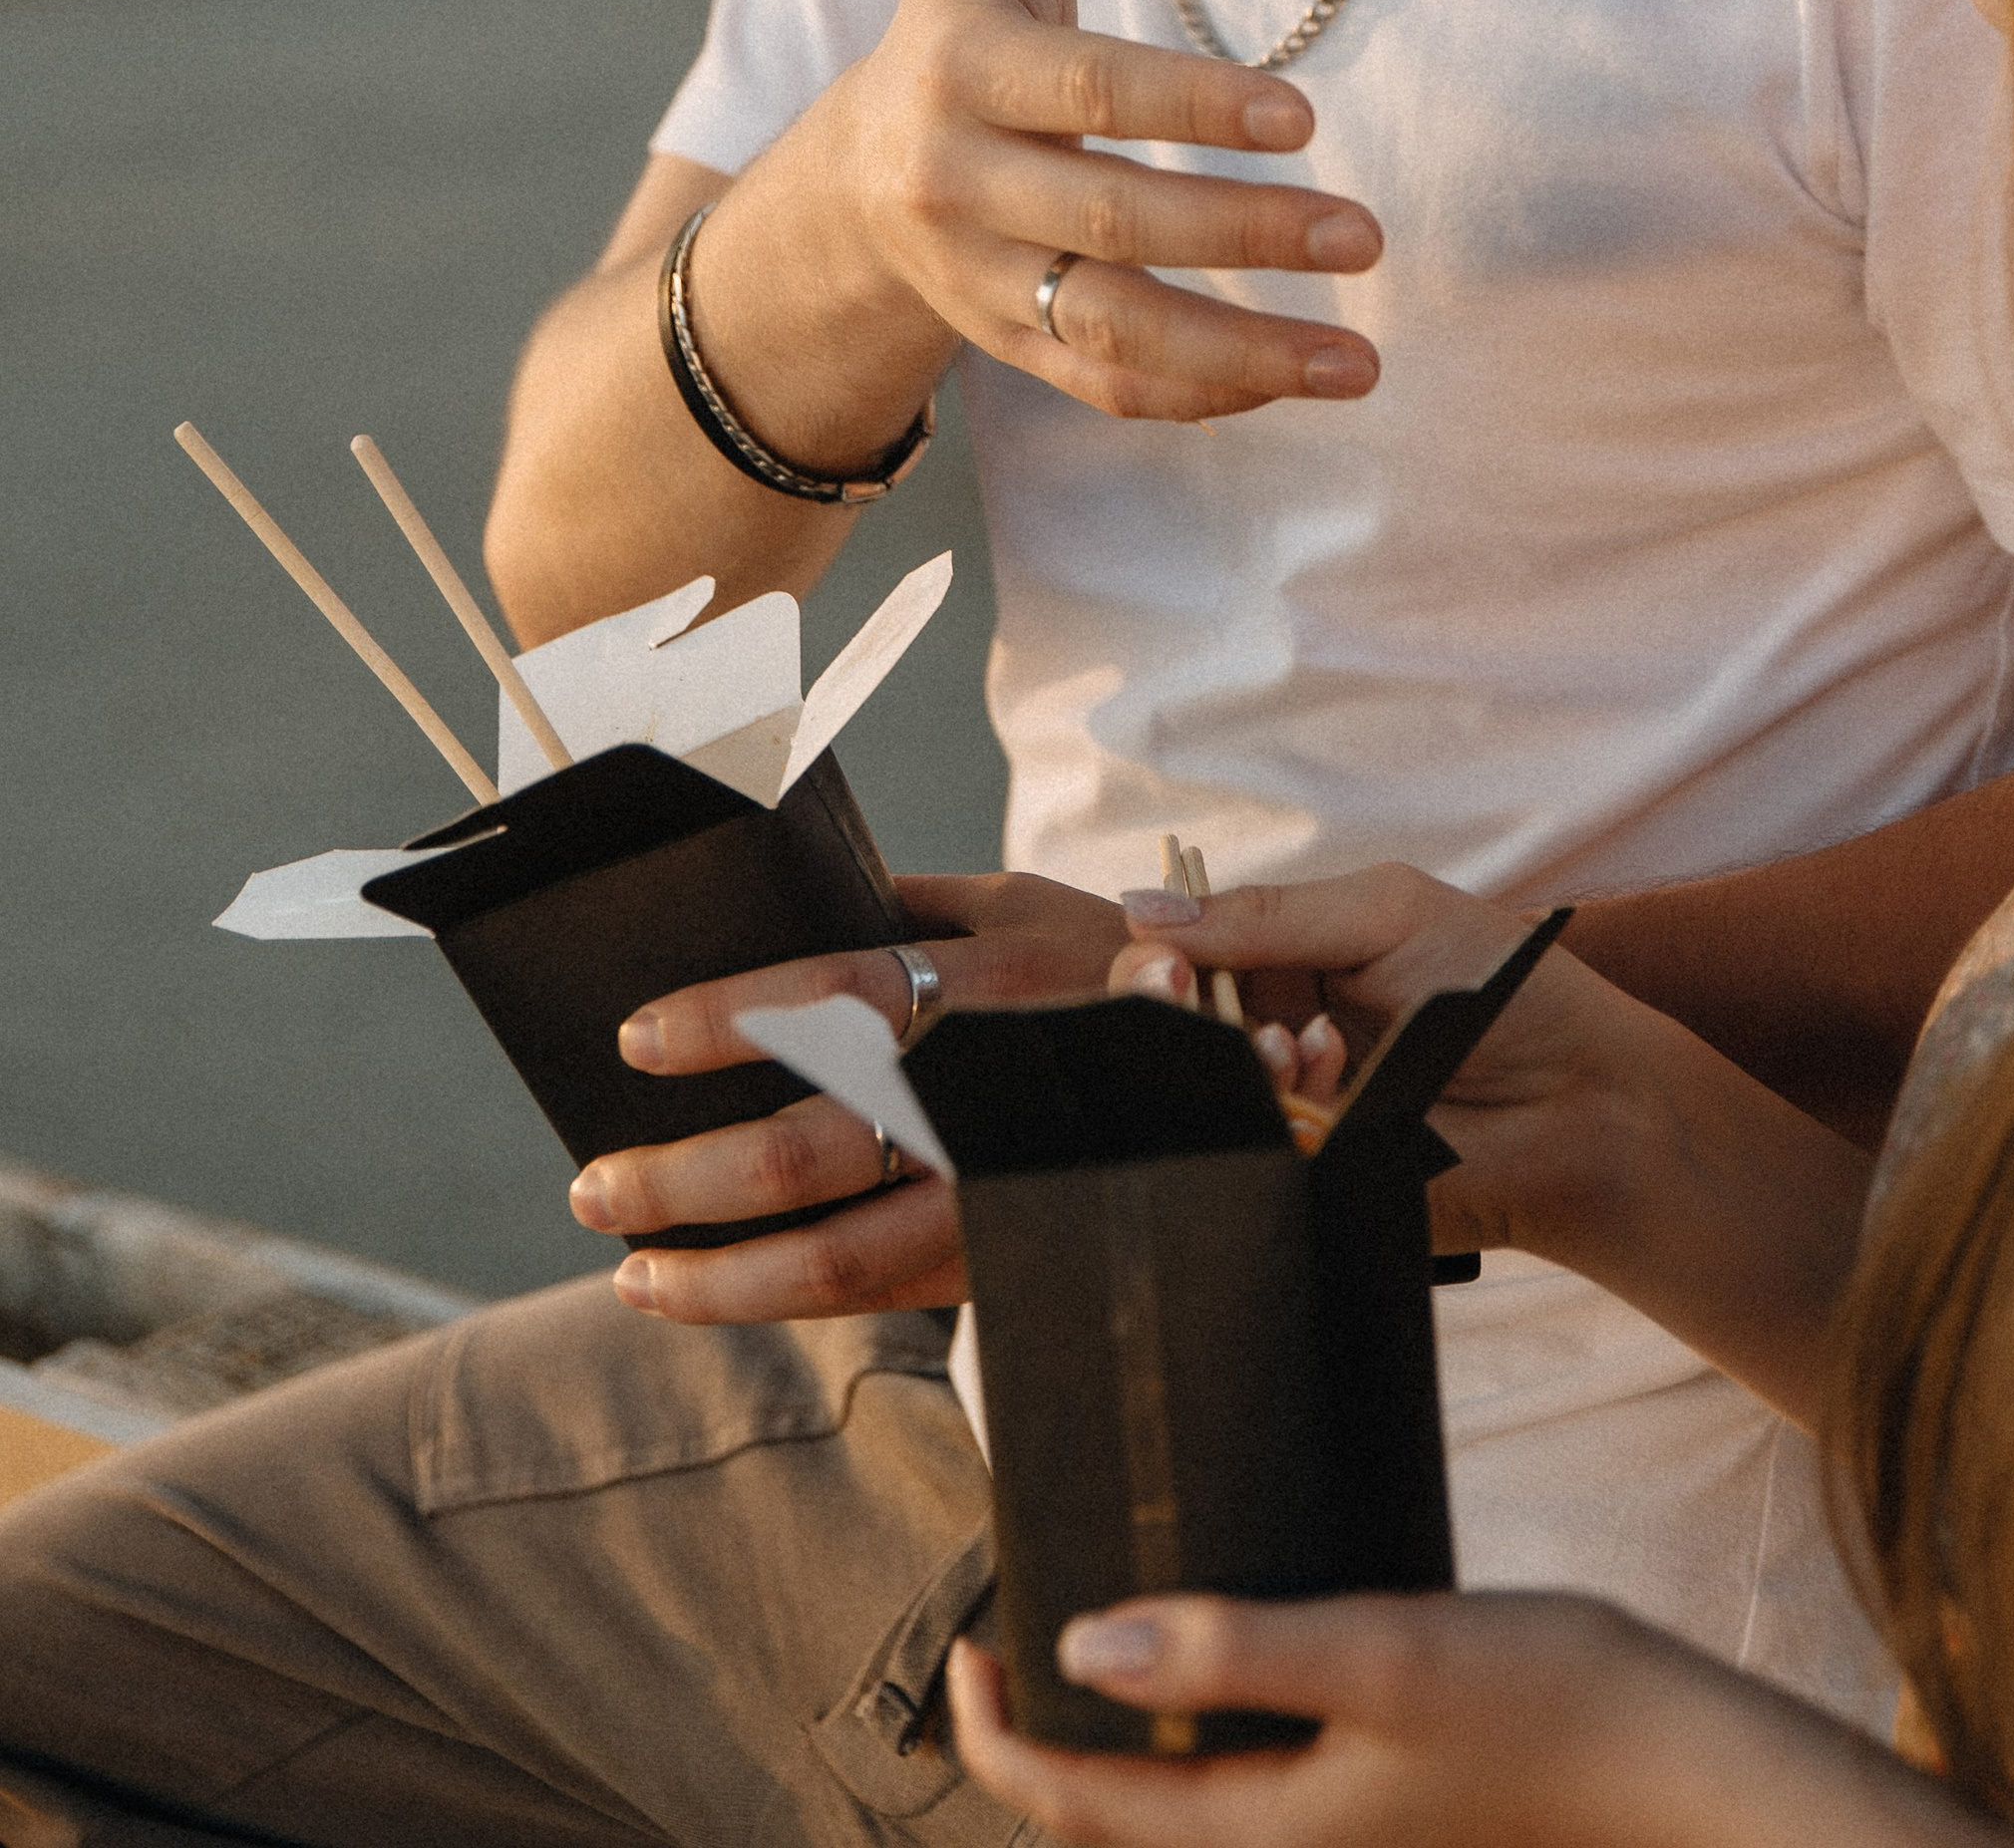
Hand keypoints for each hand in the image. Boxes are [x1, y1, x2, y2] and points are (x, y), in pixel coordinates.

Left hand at [566, 870, 1127, 1319]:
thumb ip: (909, 901)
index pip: (838, 998)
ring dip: (715, 1275)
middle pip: (812, 1153)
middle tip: (592, 1183)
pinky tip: (712, 1290)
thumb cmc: (1107, 970)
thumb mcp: (1024, 905)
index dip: (730, 1021)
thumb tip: (790, 889)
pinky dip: (780, 1302)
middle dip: (684, 1178)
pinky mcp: (1003, 1262)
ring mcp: (998, 1197)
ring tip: (629, 1267)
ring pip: (836, 1262)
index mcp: (991, 985)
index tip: (636, 1038)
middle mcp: (989, 1099)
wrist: (1242, 1085)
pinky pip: (876, 1296)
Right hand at [687, 0, 1384, 446]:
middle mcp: (960, 190)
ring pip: (1114, 332)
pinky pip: (1105, 386)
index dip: (1193, 107)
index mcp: (961, 78)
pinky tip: (1295, 381)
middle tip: (1364, 234)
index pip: (1089, 93)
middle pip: (1111, 223)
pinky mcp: (1007, 347)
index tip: (1304, 120)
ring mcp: (980, 282)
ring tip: (1363, 362)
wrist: (855, 187)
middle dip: (1244, 233)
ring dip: (1242, 352)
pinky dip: (1199, 395)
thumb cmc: (958, 41)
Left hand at [948, 1588, 1965, 1847]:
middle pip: (1118, 1819)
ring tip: (1100, 1622)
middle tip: (1011, 1626)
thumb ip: (1237, 1646)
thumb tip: (1085, 1645)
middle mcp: (1288, 1847)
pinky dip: (1203, 1719)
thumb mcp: (1380, 1653)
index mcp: (1264, 1832)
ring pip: (1183, 1800)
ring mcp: (1334, 1830)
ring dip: (1122, 1730)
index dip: (998, 1737)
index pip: (1078, 1809)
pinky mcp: (1376, 1796)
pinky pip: (1250, 1777)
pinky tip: (1228, 1642)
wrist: (1677, 1762)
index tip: (968, 1640)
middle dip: (1046, 1740)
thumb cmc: (1545, 1704)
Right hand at [1108, 862, 1646, 1265]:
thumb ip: (1267, 916)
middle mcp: (1277, 1032)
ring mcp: (1292, 1110)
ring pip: (1202, 1093)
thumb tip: (1141, 908)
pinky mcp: (1314, 1176)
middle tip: (1178, 992)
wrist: (1586, 1101)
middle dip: (1164, 1006)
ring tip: (1300, 1046)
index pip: (1181, 952)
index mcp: (1289, 959)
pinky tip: (1333, 1086)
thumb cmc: (1506, 989)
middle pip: (1167, 1025)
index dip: (1154, 955)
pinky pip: (1253, 1152)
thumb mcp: (1385, 914)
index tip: (1159, 958)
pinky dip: (1279, 1112)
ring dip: (1237, 1060)